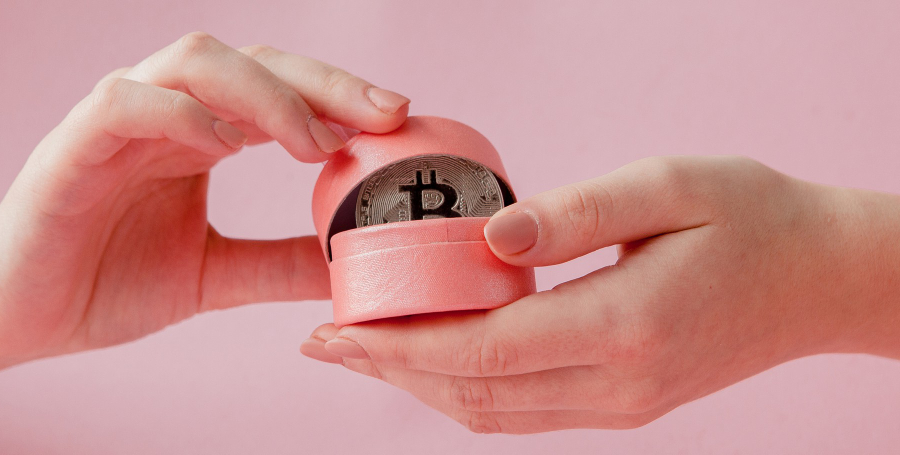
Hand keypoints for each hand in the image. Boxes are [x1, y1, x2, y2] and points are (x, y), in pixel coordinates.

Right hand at [0, 32, 410, 391]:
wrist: (18, 318)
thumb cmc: (107, 282)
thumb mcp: (214, 274)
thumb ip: (278, 261)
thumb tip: (353, 265)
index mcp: (197, 135)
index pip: (277, 89)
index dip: (339, 95)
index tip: (399, 121)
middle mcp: (163, 114)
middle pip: (250, 60)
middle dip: (324, 81)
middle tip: (386, 114)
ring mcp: (115, 123)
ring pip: (193, 63)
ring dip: (264, 94)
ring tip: (313, 142)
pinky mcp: (70, 147)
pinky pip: (125, 103)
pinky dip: (182, 114)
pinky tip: (223, 146)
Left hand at [301, 156, 899, 432]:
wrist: (821, 278)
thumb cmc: (751, 218)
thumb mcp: (669, 185)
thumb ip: (574, 213)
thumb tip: (487, 241)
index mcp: (623, 324)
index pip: (482, 350)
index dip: (398, 344)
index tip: (334, 330)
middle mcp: (618, 382)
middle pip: (474, 393)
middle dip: (390, 370)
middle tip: (324, 344)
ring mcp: (623, 404)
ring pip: (495, 414)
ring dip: (422, 386)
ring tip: (366, 352)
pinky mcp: (627, 404)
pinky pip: (526, 412)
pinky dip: (468, 391)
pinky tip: (437, 361)